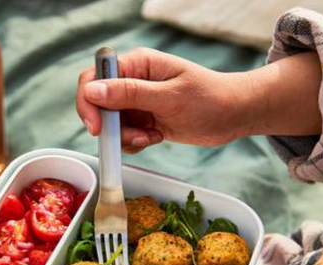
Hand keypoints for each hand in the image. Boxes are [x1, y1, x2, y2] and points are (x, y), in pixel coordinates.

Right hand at [76, 48, 321, 152]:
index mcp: (137, 65)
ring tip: (153, 136)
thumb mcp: (168, 97)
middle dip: (112, 126)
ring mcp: (138, 102)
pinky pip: (125, 135)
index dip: (89, 103)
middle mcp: (133, 81)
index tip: (98, 128)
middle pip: (99, 105)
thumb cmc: (208, 99)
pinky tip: (156, 137)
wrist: (232, 115)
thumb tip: (91, 91)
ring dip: (127, 137)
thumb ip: (128, 94)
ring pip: (112, 124)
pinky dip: (136, 142)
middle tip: (136, 136)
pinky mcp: (144, 120)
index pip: (95, 78)